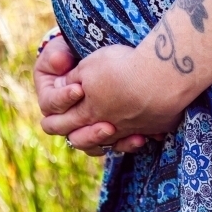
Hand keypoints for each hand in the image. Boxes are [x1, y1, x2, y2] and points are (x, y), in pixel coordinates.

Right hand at [34, 36, 150, 155]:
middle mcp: (66, 117)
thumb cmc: (75, 53)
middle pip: (66, 131)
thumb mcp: (63, 50)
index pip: (50, 104)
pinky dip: (124, 144)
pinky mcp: (108, 132)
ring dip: (97, 138)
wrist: (101, 61)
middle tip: (103, 121)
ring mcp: (87, 126)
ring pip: (86, 144)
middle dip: (84, 127)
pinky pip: (111, 146)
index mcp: (51, 98)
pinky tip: (139, 138)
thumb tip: (58, 62)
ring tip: (112, 128)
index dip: (63, 97)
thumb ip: (57, 56)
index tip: (79, 89)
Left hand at [41, 44, 182, 153]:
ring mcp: (130, 130)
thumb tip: (61, 88)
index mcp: (86, 112)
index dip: (53, 121)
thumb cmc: (120, 68)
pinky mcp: (153, 129)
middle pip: (83, 141)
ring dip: (105, 141)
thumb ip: (72, 81)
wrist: (160, 75)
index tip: (52, 116)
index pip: (60, 124)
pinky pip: (139, 139)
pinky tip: (136, 133)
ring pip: (110, 145)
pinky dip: (134, 138)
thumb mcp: (88, 66)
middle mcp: (107, 127)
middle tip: (70, 130)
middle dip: (77, 136)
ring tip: (105, 131)